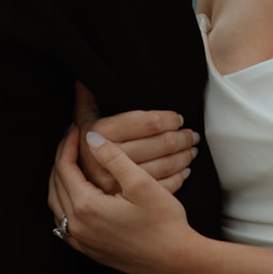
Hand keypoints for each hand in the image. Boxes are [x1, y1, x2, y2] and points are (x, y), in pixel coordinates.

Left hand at [48, 126, 196, 273]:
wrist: (175, 260)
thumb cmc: (162, 222)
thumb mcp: (140, 183)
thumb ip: (113, 158)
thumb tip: (92, 138)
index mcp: (86, 207)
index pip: (65, 168)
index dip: (69, 145)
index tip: (77, 129)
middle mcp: (78, 227)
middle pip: (56, 185)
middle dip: (63, 159)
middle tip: (72, 141)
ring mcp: (83, 242)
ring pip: (57, 205)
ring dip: (60, 181)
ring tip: (72, 162)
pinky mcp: (90, 250)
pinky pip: (65, 224)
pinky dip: (64, 204)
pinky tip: (75, 195)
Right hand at [72, 80, 198, 194]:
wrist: (79, 187)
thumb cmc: (86, 145)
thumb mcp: (84, 118)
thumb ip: (88, 96)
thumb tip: (85, 75)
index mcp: (101, 133)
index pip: (146, 122)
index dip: (167, 119)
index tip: (178, 118)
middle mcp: (109, 158)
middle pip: (158, 145)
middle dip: (181, 138)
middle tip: (192, 134)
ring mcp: (119, 182)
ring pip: (164, 166)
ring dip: (183, 156)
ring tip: (192, 149)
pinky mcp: (128, 198)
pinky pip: (162, 187)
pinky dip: (178, 177)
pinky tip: (185, 170)